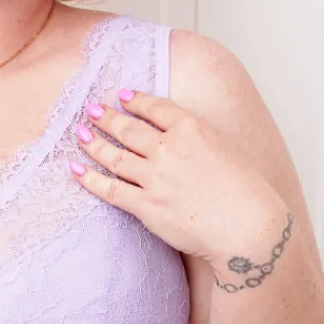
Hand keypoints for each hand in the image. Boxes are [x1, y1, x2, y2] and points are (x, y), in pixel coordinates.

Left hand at [69, 89, 287, 274]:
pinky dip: (88, 178)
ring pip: (114, 156)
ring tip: (79, 134)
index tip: (121, 96)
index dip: (135, 100)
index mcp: (192, 128)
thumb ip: (199, 138)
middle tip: (90, 110)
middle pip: (128, 129)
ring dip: (93, 143)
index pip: (155, 108)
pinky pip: (109, 189)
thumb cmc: (245, 193)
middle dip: (106, 118)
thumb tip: (180, 135)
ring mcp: (155, 178)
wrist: (247, 227)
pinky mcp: (146, 206)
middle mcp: (169, 148)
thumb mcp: (226, 148)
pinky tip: (75, 169)